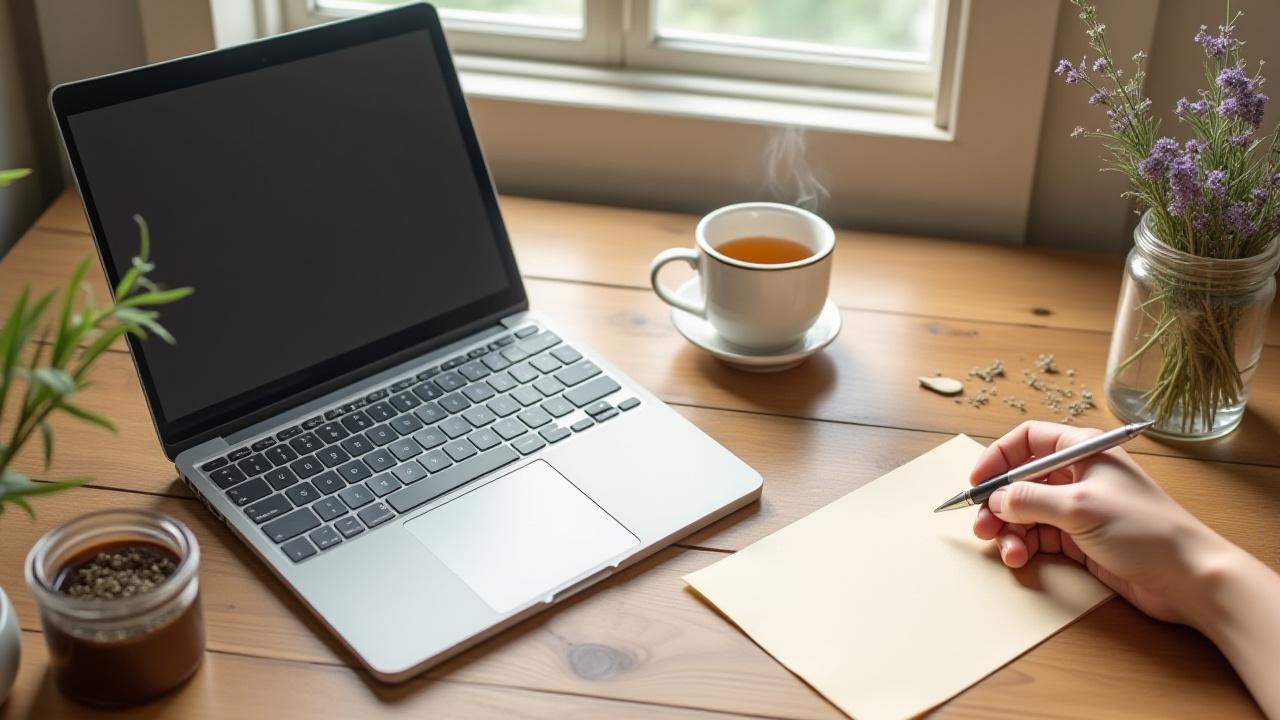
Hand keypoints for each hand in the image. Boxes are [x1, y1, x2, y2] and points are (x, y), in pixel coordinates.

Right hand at [970, 421, 1225, 623]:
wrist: (1187, 576)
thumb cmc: (1144, 529)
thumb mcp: (1078, 507)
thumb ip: (1030, 499)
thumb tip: (996, 500)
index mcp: (1082, 451)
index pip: (1028, 440)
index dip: (998, 458)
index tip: (976, 482)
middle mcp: (1077, 475)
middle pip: (1020, 480)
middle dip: (997, 503)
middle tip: (981, 525)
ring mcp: (1077, 508)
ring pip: (1025, 512)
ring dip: (1008, 531)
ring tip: (1006, 550)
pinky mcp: (1079, 539)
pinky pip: (1037, 537)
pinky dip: (1023, 546)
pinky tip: (1019, 559)